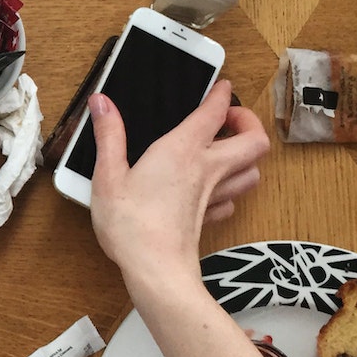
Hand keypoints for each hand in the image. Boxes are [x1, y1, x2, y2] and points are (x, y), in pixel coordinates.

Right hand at [87, 81, 268, 284]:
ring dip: (246, 155)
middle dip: (248, 121)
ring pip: (253, 170)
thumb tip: (102, 102)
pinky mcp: (211, 218)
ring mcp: (214, 196)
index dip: (221, 94)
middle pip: (255, 140)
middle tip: (228, 117)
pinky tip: (212, 188)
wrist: (156, 271)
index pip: (216, 111)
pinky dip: (231, 187)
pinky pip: (235, 198)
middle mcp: (207, 169)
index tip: (220, 85)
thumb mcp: (108, 176)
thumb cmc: (131, 225)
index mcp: (183, 150)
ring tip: (226, 148)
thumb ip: (108, 135)